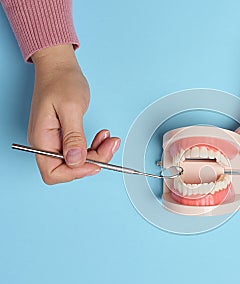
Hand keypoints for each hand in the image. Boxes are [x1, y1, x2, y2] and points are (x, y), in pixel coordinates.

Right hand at [28, 45, 119, 183]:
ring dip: (97, 153)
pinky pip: (80, 150)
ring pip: (78, 160)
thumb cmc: (61, 81)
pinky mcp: (63, 136)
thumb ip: (73, 137)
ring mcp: (54, 140)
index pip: (53, 172)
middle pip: (69, 168)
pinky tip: (103, 136)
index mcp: (42, 139)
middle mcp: (46, 143)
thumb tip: (75, 161)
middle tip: (110, 145)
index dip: (76, 172)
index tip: (96, 163)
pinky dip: (94, 146)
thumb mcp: (71, 108)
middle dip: (93, 160)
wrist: (59, 66)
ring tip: (110, 139)